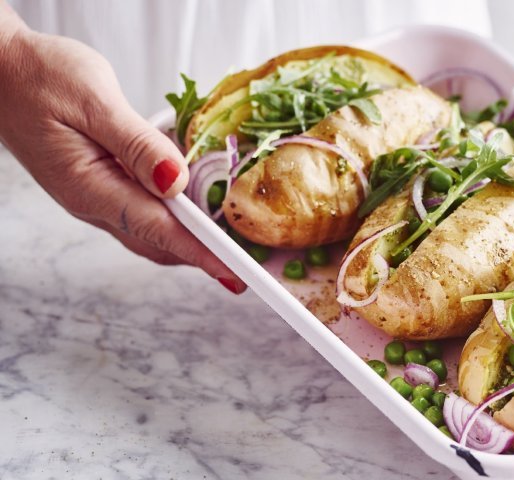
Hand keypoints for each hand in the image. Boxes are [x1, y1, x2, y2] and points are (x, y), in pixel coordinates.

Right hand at [0, 25, 245, 292]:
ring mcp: (93, 195)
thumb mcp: (93, 101)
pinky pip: (140, 209)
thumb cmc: (38, 77)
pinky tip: (196, 205)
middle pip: (157, 241)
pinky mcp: (97, 182)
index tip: (234, 270)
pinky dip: (172, 215)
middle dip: (202, 254)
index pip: (158, 230)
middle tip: (246, 262)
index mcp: (90, 187)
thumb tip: (176, 182)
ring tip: (230, 242)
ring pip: (150, 230)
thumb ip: (137, 144)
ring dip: (189, 238)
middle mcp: (92, 201)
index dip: (201, 252)